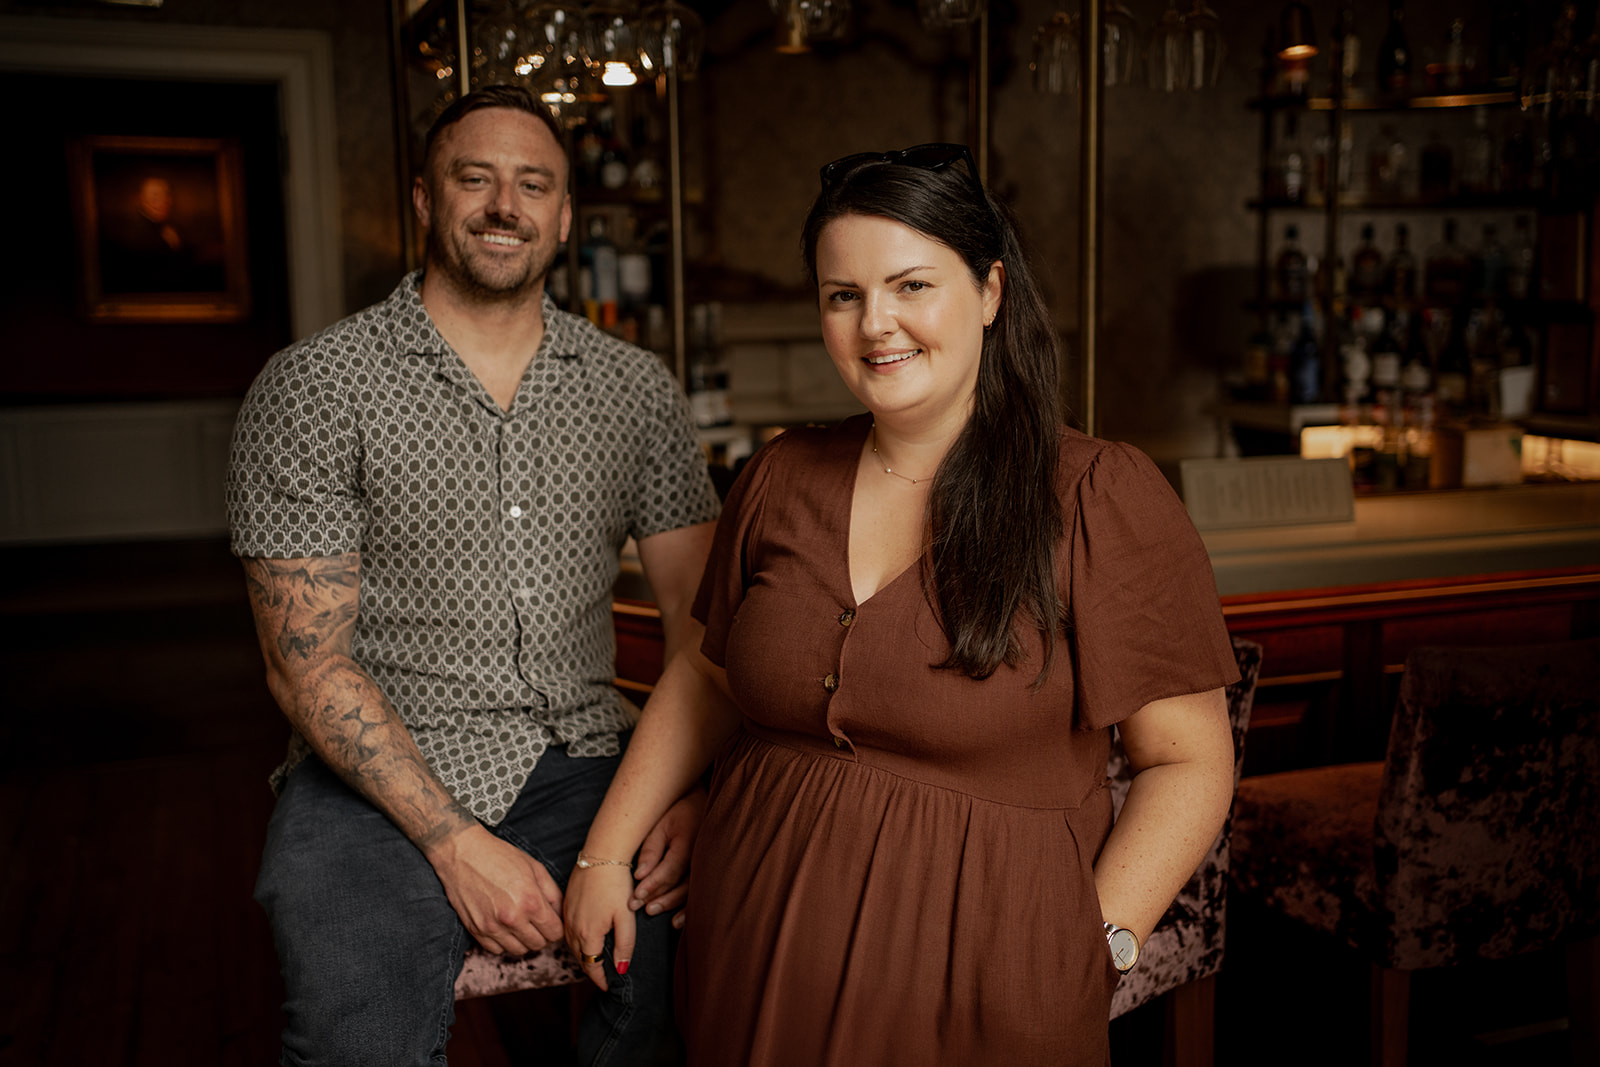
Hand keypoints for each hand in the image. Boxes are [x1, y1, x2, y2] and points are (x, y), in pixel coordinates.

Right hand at [426, 823, 564, 955]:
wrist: (463, 853)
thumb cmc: (500, 857)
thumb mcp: (535, 868)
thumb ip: (553, 894)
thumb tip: (560, 914)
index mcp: (531, 902)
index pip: (555, 933)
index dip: (557, 927)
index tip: (553, 921)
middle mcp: (512, 918)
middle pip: (538, 944)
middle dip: (542, 934)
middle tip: (538, 921)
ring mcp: (492, 927)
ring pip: (519, 951)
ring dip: (523, 940)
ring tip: (521, 923)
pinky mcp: (476, 930)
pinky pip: (497, 950)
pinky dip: (503, 942)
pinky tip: (504, 927)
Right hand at [565, 863, 637, 991]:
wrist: (601, 854)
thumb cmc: (617, 885)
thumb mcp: (626, 917)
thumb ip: (624, 946)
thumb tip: (620, 970)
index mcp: (587, 934)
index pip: (591, 967)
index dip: (599, 979)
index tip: (606, 987)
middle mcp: (572, 927)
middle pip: (579, 958)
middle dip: (590, 969)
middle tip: (601, 978)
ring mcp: (567, 914)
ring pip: (571, 944)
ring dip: (582, 955)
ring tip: (593, 962)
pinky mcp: (566, 903)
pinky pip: (567, 929)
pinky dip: (575, 940)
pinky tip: (584, 938)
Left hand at [631, 786, 705, 927]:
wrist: (702, 803)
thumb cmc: (677, 812)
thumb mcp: (660, 824)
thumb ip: (651, 849)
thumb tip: (640, 875)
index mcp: (689, 843)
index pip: (670, 870)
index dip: (652, 884)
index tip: (635, 896)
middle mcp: (702, 857)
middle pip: (679, 884)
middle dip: (658, 897)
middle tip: (637, 907)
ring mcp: (708, 865)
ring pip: (690, 891)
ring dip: (670, 904)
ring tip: (651, 911)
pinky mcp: (709, 871)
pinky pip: (700, 893)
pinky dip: (688, 909)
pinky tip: (676, 921)